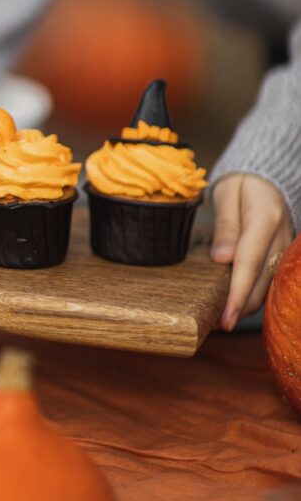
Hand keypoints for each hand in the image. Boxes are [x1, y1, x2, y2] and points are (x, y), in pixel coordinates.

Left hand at [211, 174, 293, 330]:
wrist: (268, 176)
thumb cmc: (243, 183)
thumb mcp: (228, 194)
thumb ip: (226, 227)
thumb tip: (222, 259)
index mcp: (265, 220)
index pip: (249, 264)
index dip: (237, 294)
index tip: (226, 318)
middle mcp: (281, 239)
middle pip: (261, 283)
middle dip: (240, 308)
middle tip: (214, 324)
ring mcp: (287, 249)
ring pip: (268, 287)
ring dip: (246, 305)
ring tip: (221, 317)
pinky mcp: (285, 256)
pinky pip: (270, 281)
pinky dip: (254, 294)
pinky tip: (237, 303)